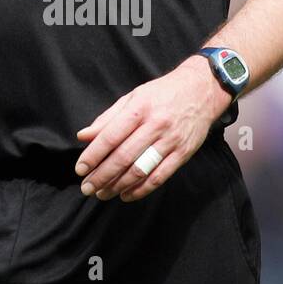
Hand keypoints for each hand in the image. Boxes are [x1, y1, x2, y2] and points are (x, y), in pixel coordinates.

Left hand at [74, 56, 231, 201]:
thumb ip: (108, 118)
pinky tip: (126, 194)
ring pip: (141, 170)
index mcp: (139, 108)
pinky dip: (141, 189)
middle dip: (102, 176)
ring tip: (103, 193)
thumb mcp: (133, 97)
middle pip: (124, 156)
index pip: (111, 136)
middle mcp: (155, 125)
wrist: (202, 89)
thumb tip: (83, 136)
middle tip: (87, 187)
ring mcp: (171, 140)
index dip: (93, 155)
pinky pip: (160, 177)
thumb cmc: (163, 93)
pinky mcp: (183, 153)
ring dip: (118, 186)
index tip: (80, 169)